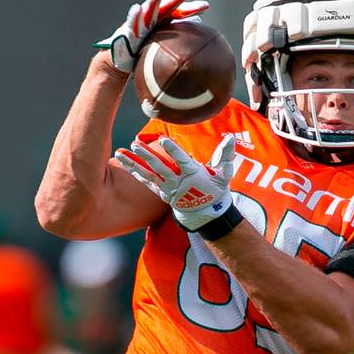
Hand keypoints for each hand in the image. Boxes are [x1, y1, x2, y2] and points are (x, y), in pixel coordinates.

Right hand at [94, 0, 208, 74]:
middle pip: (166, 6)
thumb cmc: (144, 55)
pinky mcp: (126, 29)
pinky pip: (130, 22)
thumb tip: (201, 51)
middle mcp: (152, 18)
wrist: (121, 60)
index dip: (191, 8)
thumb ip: (178, 48)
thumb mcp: (164, 52)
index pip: (179, 12)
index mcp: (163, 22)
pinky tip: (137, 9)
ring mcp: (139, 22)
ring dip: (153, 1)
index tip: (206, 7)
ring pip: (147, 9)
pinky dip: (134, 15)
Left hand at [115, 135, 235, 231]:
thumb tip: (231, 138)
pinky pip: (147, 182)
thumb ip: (226, 155)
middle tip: (135, 144)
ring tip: (121, 153)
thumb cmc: (216, 190)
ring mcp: (168, 189)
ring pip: (148, 174)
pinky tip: (125, 164)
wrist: (206, 215)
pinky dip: (136, 173)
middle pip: (160, 168)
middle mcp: (178, 183)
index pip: (182, 161)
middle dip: (147, 156)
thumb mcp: (225, 174)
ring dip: (134, 163)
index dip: (173, 151)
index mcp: (194, 175)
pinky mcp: (162, 193)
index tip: (163, 140)